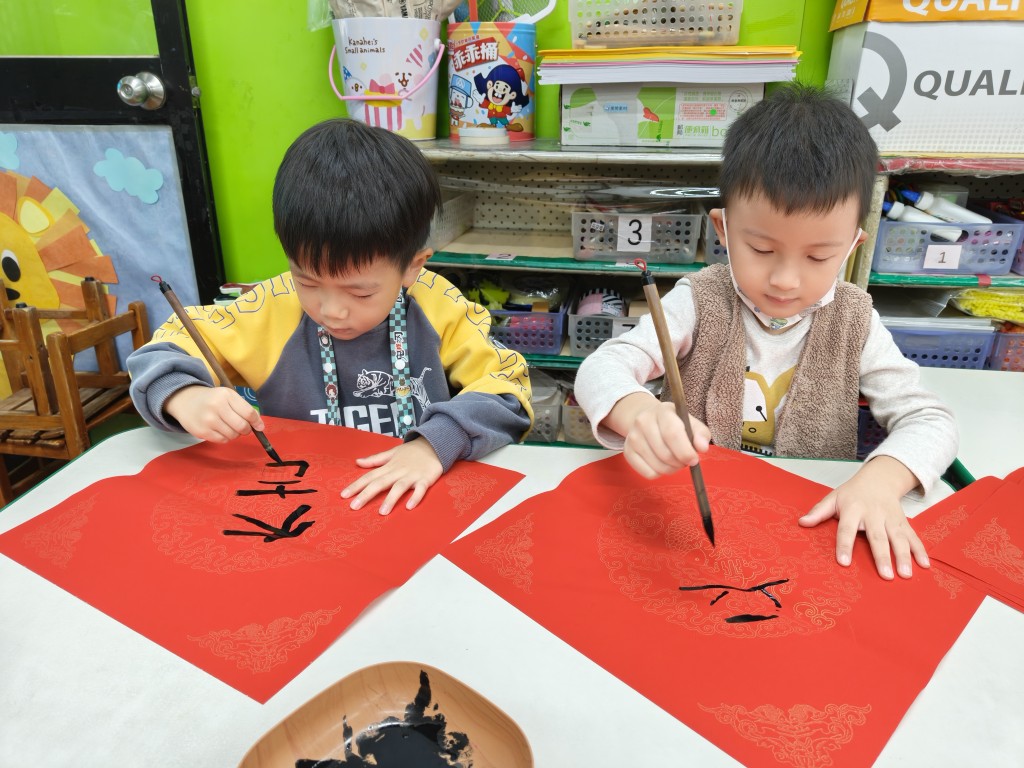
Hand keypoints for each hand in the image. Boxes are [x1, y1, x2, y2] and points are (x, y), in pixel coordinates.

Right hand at [164, 385, 264, 442]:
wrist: (185, 400)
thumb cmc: (212, 399)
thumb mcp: (228, 396)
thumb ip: (244, 408)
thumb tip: (260, 426)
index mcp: (226, 395)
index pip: (248, 413)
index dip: (257, 422)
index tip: (259, 427)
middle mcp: (217, 406)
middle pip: (242, 426)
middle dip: (246, 430)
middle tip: (243, 428)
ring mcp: (208, 420)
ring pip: (233, 435)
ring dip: (235, 434)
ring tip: (228, 427)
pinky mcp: (202, 431)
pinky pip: (222, 440)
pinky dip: (225, 437)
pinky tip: (219, 430)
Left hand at [340, 438, 442, 515]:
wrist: (435, 444)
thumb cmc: (412, 452)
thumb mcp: (392, 453)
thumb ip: (375, 460)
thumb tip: (357, 462)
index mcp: (389, 466)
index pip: (369, 476)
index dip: (356, 485)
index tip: (344, 495)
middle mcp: (398, 471)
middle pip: (380, 483)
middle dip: (366, 495)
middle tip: (354, 507)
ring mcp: (412, 475)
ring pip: (399, 487)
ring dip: (390, 499)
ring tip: (382, 513)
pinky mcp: (425, 479)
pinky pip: (420, 489)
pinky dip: (415, 497)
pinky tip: (409, 507)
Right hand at [611, 394, 710, 478]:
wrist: (647, 419)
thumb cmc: (673, 423)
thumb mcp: (689, 422)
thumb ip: (700, 433)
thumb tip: (702, 447)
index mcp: (662, 411)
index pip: (672, 434)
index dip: (685, 451)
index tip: (694, 459)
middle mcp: (643, 421)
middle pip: (665, 453)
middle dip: (680, 463)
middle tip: (685, 461)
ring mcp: (633, 437)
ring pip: (657, 466)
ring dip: (671, 469)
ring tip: (674, 461)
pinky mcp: (628, 451)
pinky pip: (648, 473)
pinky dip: (659, 473)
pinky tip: (661, 463)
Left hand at [799, 456, 928, 579]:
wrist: (878, 478)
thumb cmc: (852, 493)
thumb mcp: (833, 498)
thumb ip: (818, 512)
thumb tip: (801, 523)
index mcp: (853, 509)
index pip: (847, 529)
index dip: (844, 545)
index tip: (844, 562)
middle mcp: (874, 513)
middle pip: (877, 537)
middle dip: (882, 556)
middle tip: (885, 576)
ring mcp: (891, 518)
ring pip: (898, 538)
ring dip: (903, 556)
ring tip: (905, 575)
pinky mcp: (904, 522)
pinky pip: (913, 536)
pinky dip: (920, 550)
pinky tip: (925, 565)